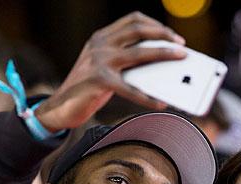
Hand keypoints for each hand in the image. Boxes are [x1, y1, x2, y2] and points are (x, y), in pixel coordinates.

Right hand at [35, 12, 185, 130]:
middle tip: (182, 47)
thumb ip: (125, 62)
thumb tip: (161, 67)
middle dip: (164, 36)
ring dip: (164, 55)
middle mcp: (99, 44)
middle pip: (138, 30)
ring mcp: (98, 60)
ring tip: (181, 62)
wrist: (59, 107)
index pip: (133, 19)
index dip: (155, 25)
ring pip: (139, 53)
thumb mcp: (105, 68)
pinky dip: (148, 97)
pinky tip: (159, 103)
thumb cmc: (87, 89)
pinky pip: (130, 88)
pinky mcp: (98, 80)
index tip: (172, 35)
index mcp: (101, 37)